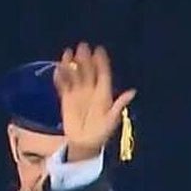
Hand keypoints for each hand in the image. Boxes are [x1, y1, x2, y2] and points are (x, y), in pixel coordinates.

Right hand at [54, 43, 136, 161]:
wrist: (84, 144)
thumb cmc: (101, 133)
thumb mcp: (112, 120)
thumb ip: (119, 105)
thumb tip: (132, 91)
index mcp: (103, 93)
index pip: (103, 74)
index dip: (102, 62)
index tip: (99, 50)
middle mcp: (91, 90)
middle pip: (88, 71)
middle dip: (85, 59)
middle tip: (82, 47)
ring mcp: (78, 93)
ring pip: (74, 75)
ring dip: (70, 64)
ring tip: (67, 54)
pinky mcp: (66, 98)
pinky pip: (62, 85)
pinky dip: (60, 78)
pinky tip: (57, 70)